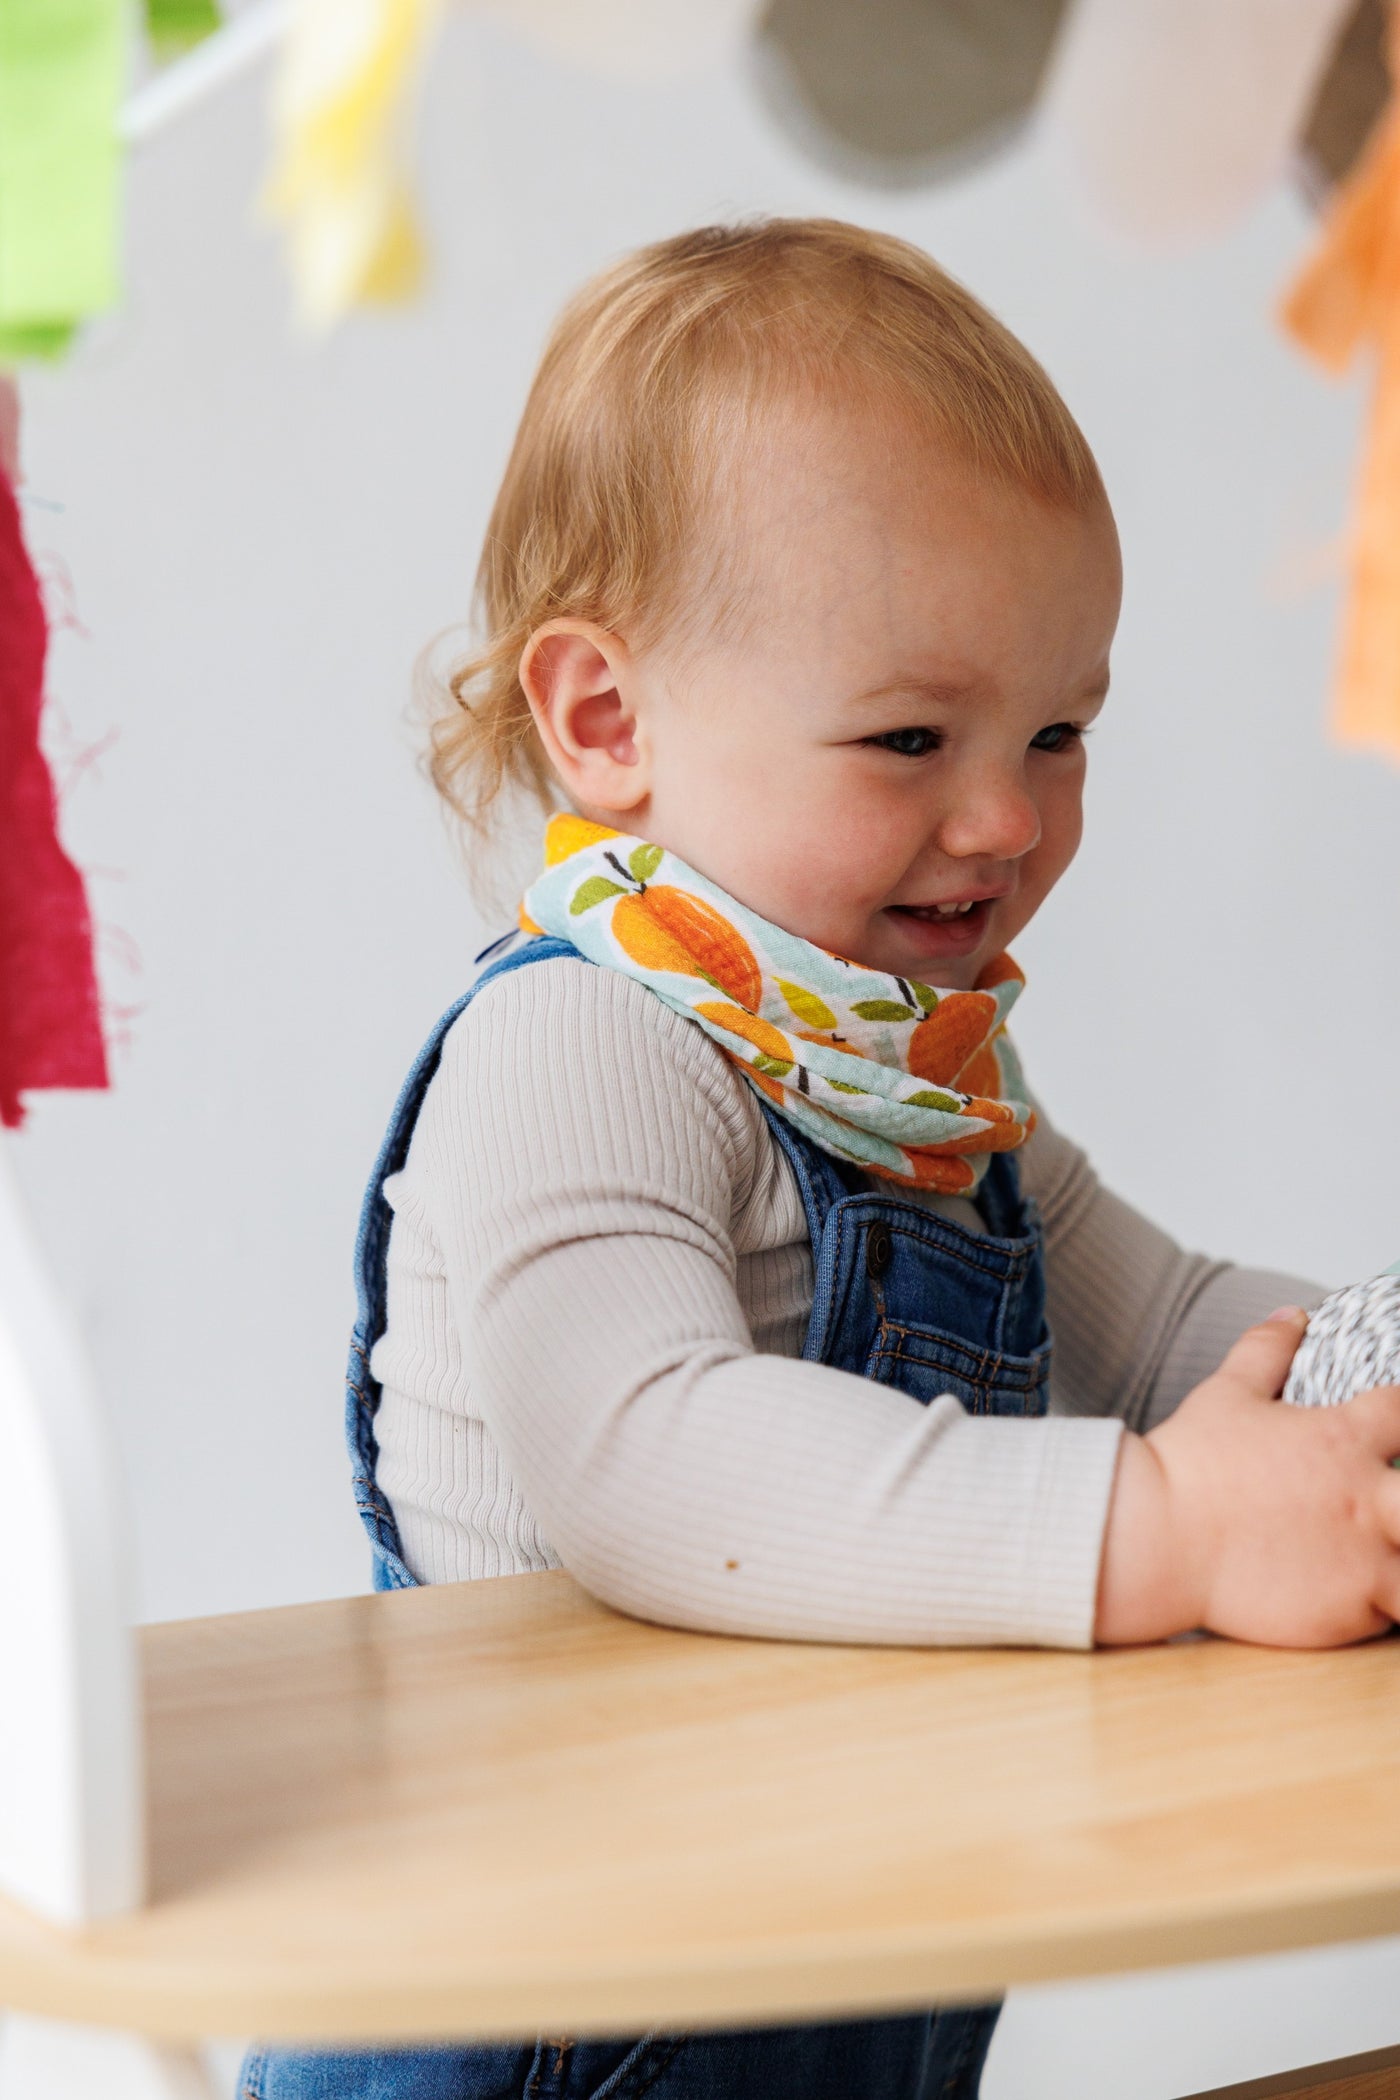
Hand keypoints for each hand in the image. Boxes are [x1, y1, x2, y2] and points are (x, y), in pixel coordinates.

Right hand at [1096, 1308, 1399, 1646]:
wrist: (1155, 1536)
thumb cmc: (1187, 1467)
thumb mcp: (1227, 1393)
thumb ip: (1267, 1350)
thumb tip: (1293, 1314)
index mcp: (1342, 1437)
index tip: (1395, 1427)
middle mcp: (1365, 1495)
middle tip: (1393, 1502)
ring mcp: (1365, 1556)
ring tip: (1389, 1555)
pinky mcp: (1352, 1609)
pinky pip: (1399, 1613)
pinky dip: (1391, 1605)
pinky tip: (1371, 1599)